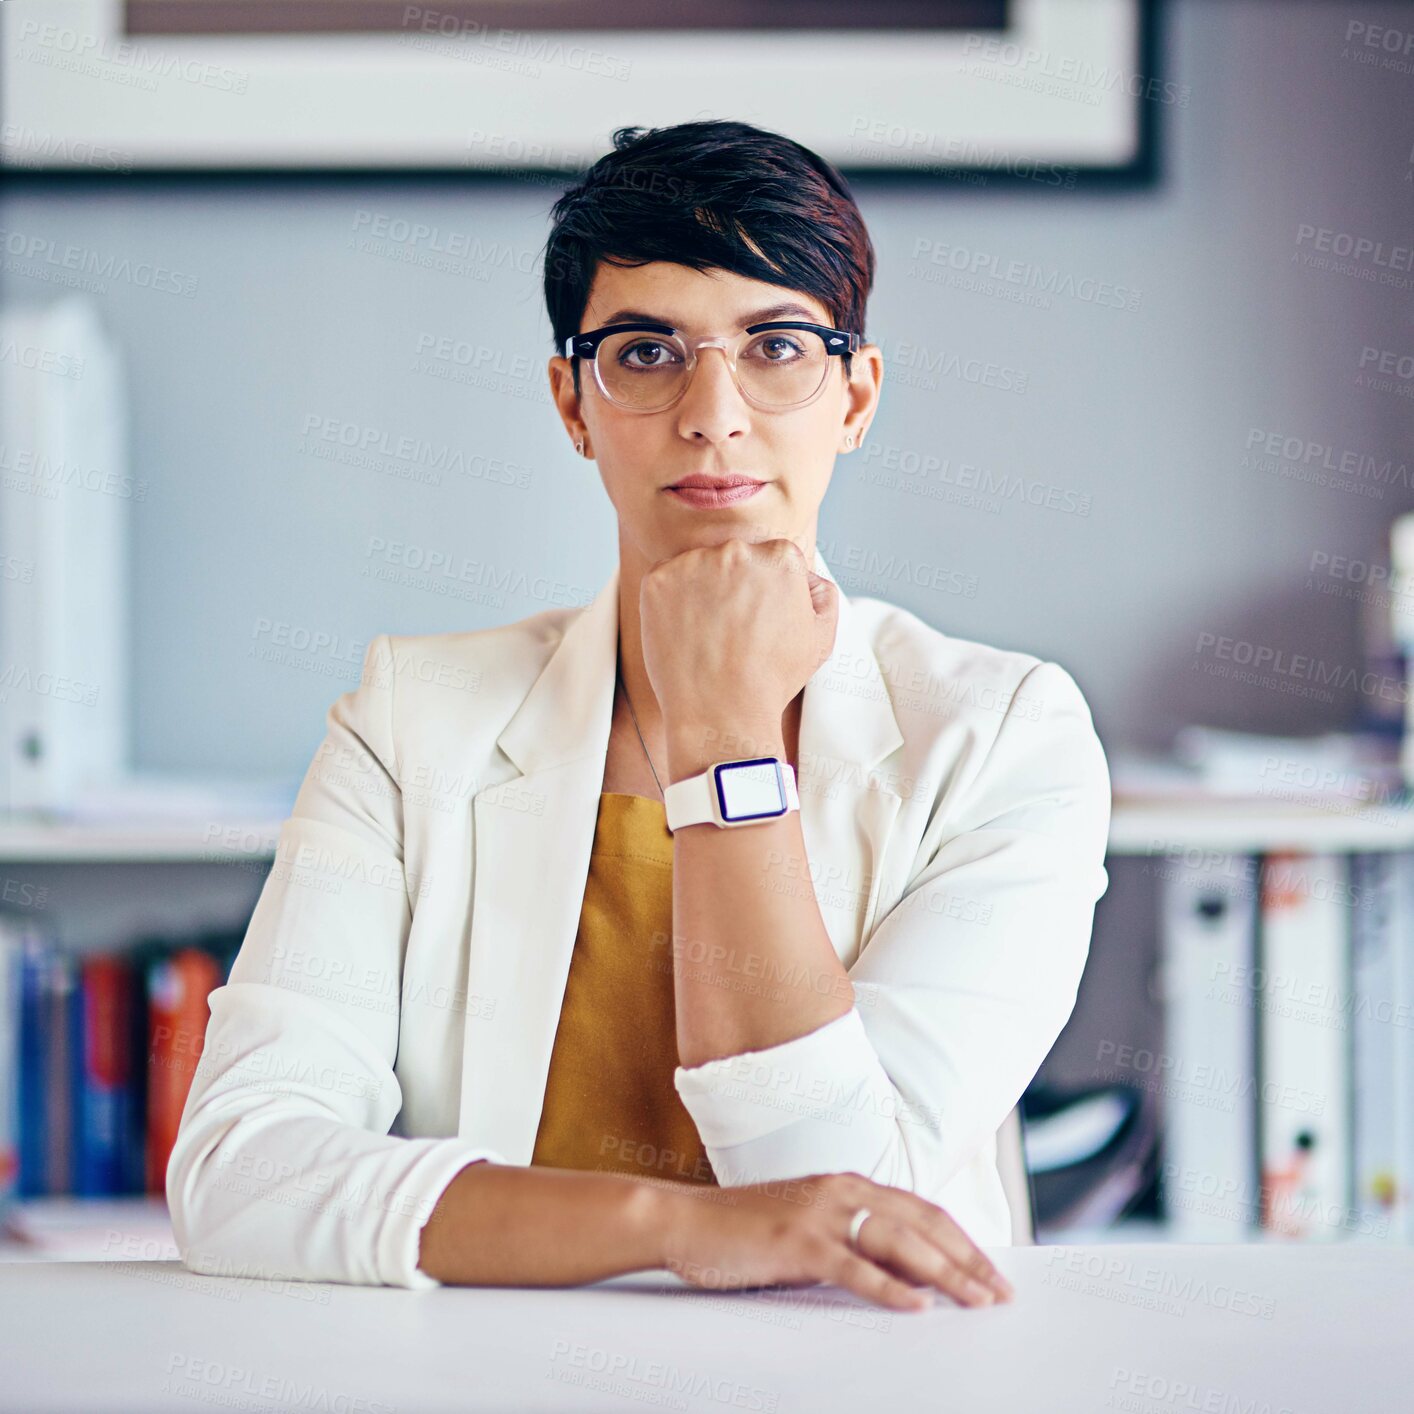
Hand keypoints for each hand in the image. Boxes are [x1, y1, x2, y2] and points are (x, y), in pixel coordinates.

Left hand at [639, 537, 838, 737]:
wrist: (722, 712)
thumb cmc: (772, 680)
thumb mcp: (821, 637)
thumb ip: (822, 594)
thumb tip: (805, 576)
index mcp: (780, 558)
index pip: (770, 559)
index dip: (764, 592)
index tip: (757, 619)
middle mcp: (737, 551)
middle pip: (734, 559)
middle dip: (732, 588)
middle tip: (731, 631)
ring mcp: (694, 563)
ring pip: (697, 568)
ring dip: (700, 591)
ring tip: (708, 636)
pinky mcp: (658, 580)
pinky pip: (663, 580)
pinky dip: (669, 602)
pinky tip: (684, 633)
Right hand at [657, 1170, 1014, 1312]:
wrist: (686, 1221)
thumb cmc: (745, 1232)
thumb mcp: (809, 1229)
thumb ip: (852, 1241)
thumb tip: (904, 1275)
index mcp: (847, 1184)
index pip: (922, 1211)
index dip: (962, 1242)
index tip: (992, 1273)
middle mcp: (841, 1190)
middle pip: (923, 1224)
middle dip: (968, 1260)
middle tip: (1001, 1293)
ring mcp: (820, 1214)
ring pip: (899, 1242)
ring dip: (945, 1274)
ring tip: (977, 1302)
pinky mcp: (798, 1242)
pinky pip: (854, 1266)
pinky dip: (890, 1288)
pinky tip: (917, 1307)